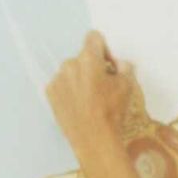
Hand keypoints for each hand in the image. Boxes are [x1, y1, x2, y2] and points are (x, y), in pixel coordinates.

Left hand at [46, 30, 134, 152]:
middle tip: (103, 87)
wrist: (93, 139)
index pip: (93, 38)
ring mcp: (57, 79)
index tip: (109, 64)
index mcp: (88, 59)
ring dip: (80, 80)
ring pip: (71, 72)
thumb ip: (124, 68)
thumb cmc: (112, 112)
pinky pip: (62, 85)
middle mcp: (69, 64)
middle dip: (93, 68)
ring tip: (90, 100)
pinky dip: (70, 92)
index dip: (104, 48)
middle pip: (83, 58)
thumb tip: (119, 63)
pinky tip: (80, 106)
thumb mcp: (127, 88)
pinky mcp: (50, 93)